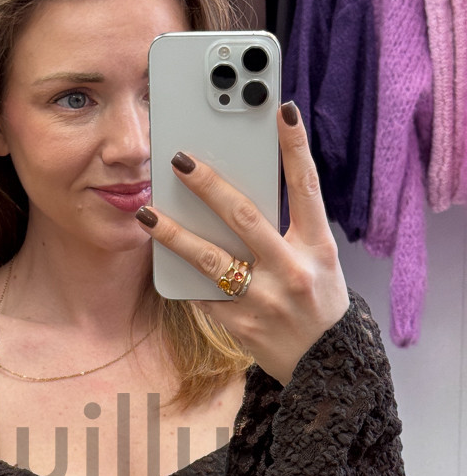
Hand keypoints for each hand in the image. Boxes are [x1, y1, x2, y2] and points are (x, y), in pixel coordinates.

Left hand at [137, 102, 349, 384]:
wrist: (328, 367)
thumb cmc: (318, 300)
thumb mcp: (318, 259)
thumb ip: (289, 225)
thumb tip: (243, 184)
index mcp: (317, 247)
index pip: (307, 187)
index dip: (295, 146)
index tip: (281, 108)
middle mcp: (292, 271)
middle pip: (246, 217)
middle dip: (209, 185)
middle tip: (179, 159)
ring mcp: (264, 300)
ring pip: (211, 260)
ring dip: (174, 234)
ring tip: (148, 213)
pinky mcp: (240, 326)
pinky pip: (202, 294)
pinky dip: (181, 274)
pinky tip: (160, 254)